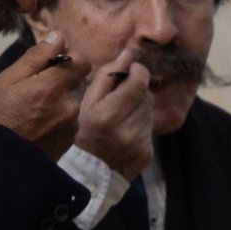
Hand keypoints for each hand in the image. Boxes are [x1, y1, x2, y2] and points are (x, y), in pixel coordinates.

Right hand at [0, 37, 87, 152]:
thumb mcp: (8, 79)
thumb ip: (37, 56)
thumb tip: (59, 37)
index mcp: (54, 86)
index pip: (81, 61)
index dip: (67, 58)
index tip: (51, 63)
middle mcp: (69, 106)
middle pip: (76, 81)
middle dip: (60, 80)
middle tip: (33, 90)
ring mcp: (71, 125)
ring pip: (72, 101)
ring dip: (59, 100)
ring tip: (33, 111)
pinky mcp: (69, 141)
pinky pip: (69, 120)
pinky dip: (58, 118)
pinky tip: (37, 125)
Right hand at [74, 48, 157, 177]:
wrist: (85, 176)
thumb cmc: (80, 135)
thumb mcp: (85, 103)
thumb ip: (107, 76)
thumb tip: (128, 53)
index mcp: (108, 116)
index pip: (139, 82)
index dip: (138, 71)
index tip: (131, 70)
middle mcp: (127, 131)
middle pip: (146, 95)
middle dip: (137, 90)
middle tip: (121, 95)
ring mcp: (139, 145)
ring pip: (149, 111)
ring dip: (139, 108)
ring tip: (120, 116)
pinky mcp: (147, 155)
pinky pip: (149, 130)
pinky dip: (140, 126)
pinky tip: (124, 132)